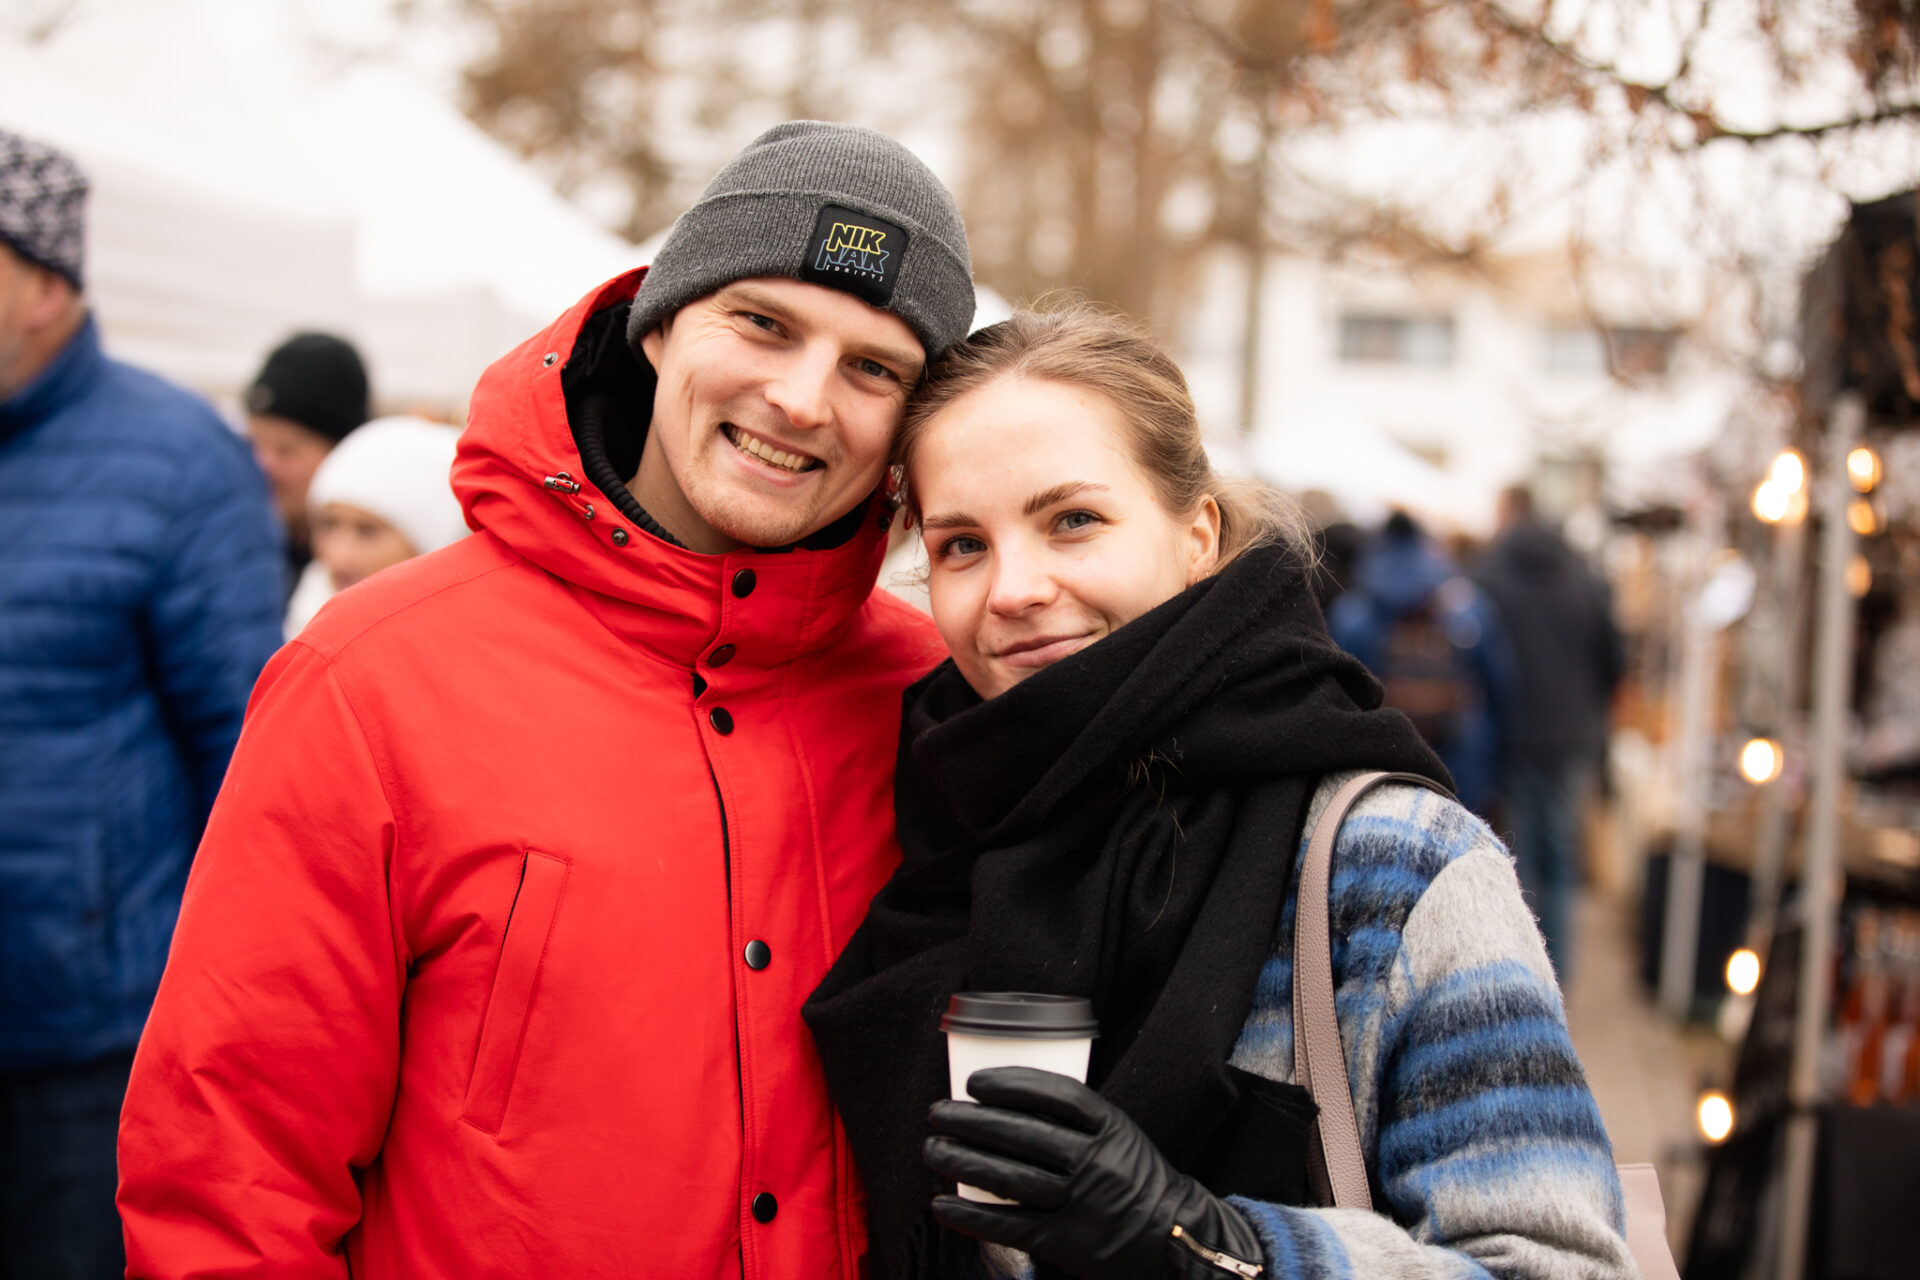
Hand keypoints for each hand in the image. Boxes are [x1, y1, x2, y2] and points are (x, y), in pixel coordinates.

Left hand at [924, 1067, 1265, 1278]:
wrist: (1171, 1236)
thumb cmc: (1132, 1178)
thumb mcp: (1118, 1136)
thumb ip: (1075, 1121)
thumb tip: (1006, 1103)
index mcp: (1111, 1127)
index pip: (1057, 1095)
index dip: (1012, 1085)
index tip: (976, 1081)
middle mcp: (1097, 1162)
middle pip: (1025, 1135)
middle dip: (973, 1121)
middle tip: (939, 1113)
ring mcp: (1081, 1204)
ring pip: (1011, 1178)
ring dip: (964, 1162)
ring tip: (934, 1150)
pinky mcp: (1066, 1242)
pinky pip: (1011, 1226)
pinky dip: (973, 1215)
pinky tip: (943, 1204)